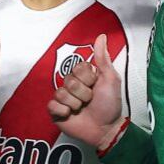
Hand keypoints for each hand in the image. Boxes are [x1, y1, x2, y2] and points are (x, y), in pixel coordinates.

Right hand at [47, 33, 126, 150]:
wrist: (105, 128)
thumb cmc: (109, 104)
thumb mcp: (110, 79)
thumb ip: (103, 58)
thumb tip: (101, 36)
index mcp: (84, 76)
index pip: (77, 67)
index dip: (87, 78)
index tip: (95, 86)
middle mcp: (72, 85)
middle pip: (69, 80)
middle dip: (83, 93)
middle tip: (90, 100)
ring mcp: (63, 98)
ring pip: (61, 93)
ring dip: (75, 104)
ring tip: (81, 109)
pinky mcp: (55, 111)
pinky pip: (52, 105)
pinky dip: (63, 111)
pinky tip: (70, 115)